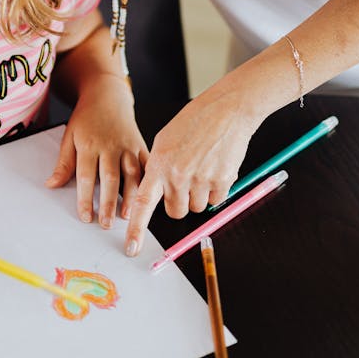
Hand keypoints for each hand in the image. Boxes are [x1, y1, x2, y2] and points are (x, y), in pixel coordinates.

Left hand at [46, 74, 147, 229]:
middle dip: (108, 203)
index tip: (85, 216)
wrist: (107, 96)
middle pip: (109, 178)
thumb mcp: (69, 137)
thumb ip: (63, 163)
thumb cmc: (86, 118)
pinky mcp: (140, 145)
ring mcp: (127, 146)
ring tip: (127, 216)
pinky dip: (148, 181)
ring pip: (131, 174)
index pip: (86, 176)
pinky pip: (146, 165)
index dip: (85, 199)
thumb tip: (52, 184)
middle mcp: (110, 146)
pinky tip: (147, 197)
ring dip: (130, 196)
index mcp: (89, 145)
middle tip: (105, 223)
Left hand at [124, 81, 260, 255]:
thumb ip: (158, 168)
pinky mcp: (222, 182)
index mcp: (159, 164)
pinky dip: (216, 191)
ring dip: (199, 196)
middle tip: (185, 182)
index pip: (143, 203)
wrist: (226, 110)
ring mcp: (201, 180)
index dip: (137, 228)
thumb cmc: (195, 121)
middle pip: (175, 212)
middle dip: (179, 203)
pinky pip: (216, 201)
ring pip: (196, 208)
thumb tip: (157, 191)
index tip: (131, 248)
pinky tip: (216, 167)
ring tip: (202, 168)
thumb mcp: (165, 140)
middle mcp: (178, 175)